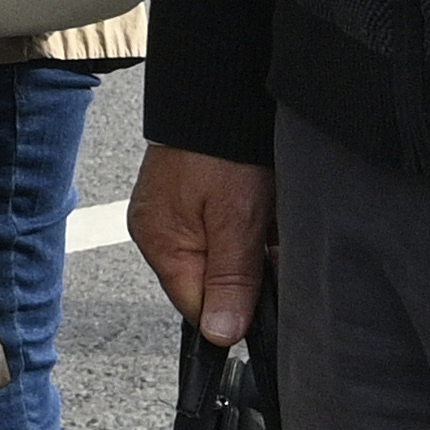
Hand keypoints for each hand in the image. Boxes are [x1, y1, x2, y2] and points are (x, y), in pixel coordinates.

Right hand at [130, 141, 277, 345]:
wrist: (218, 95)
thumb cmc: (223, 150)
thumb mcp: (237, 220)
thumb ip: (231, 279)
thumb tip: (221, 334)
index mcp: (161, 244)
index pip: (198, 309)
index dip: (236, 306)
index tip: (265, 288)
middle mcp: (160, 233)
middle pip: (210, 284)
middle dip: (247, 272)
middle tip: (269, 241)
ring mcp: (173, 216)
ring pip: (221, 258)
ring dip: (250, 248)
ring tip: (263, 214)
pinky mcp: (189, 199)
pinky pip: (221, 232)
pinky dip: (245, 227)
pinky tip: (258, 205)